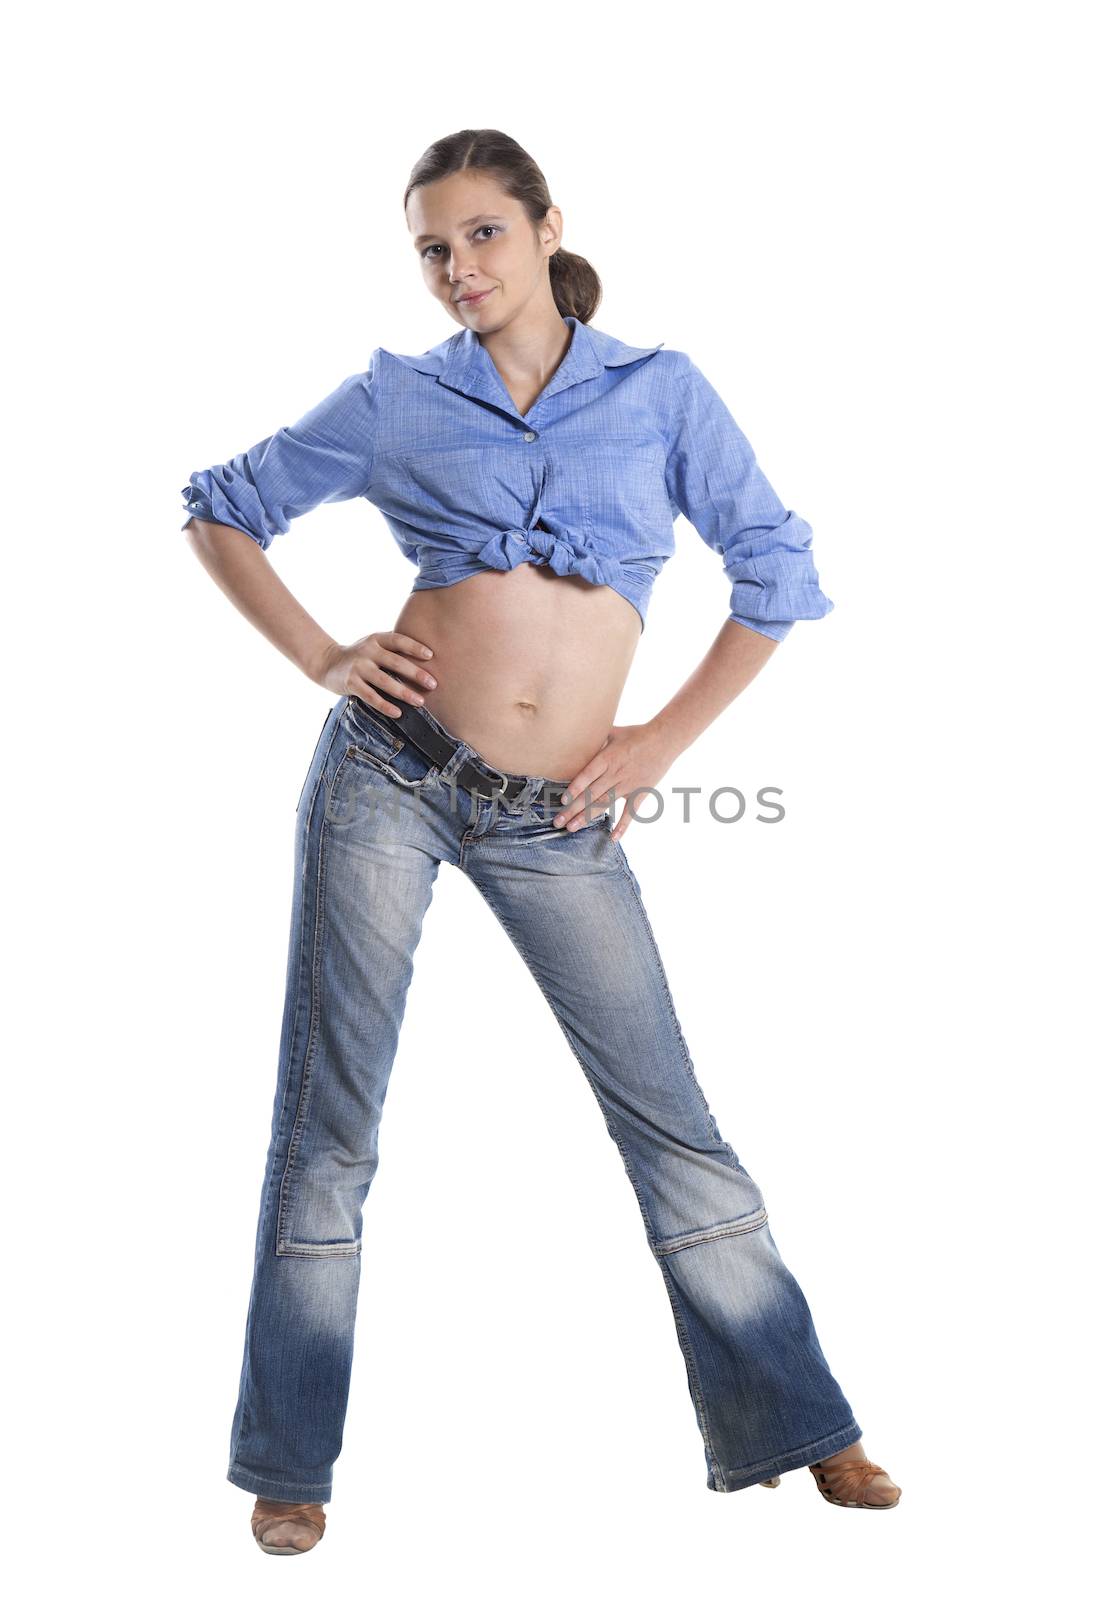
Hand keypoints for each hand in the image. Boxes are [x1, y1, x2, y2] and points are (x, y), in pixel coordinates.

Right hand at [316, 631, 436, 714]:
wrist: (327, 663)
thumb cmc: (360, 656)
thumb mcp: (374, 645)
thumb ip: (393, 649)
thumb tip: (427, 658)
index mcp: (376, 639)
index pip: (398, 640)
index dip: (414, 647)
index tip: (431, 656)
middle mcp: (367, 651)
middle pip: (395, 662)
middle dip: (415, 673)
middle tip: (433, 684)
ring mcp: (358, 667)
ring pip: (384, 681)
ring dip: (404, 692)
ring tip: (420, 701)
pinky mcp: (350, 683)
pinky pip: (371, 696)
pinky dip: (385, 705)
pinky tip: (398, 712)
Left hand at [553, 720, 681, 840]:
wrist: (665, 739)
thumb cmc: (637, 734)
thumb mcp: (613, 732)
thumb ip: (595, 739)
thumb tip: (577, 738)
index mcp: (607, 758)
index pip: (587, 776)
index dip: (575, 788)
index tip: (563, 800)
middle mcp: (615, 774)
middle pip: (591, 794)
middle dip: (573, 809)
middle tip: (557, 822)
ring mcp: (628, 785)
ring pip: (604, 804)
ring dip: (587, 817)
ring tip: (572, 828)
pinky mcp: (640, 793)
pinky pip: (631, 813)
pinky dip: (623, 826)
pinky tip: (613, 838)